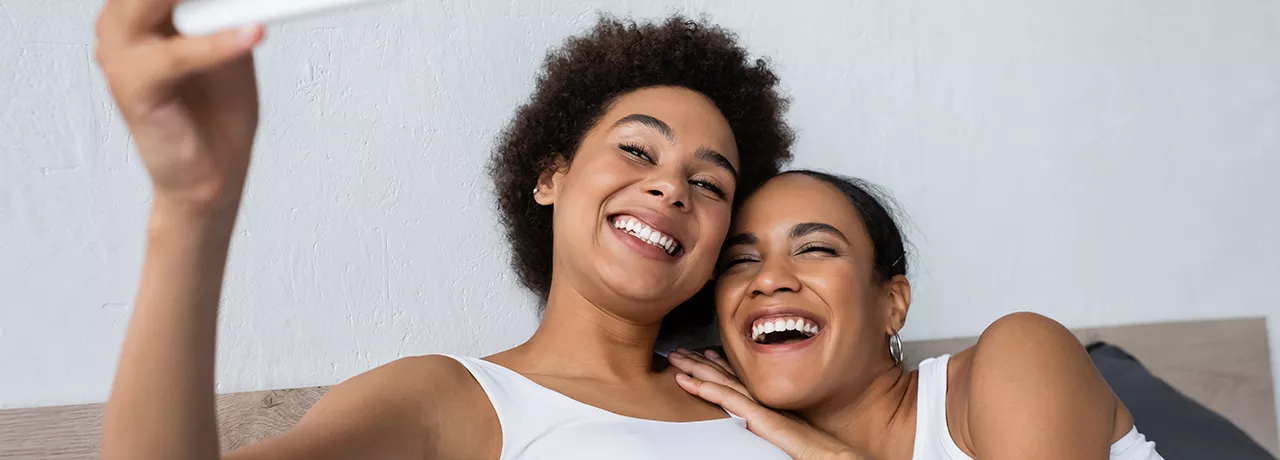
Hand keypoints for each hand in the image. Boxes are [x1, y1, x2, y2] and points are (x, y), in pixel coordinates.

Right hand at [95, 0, 264, 212]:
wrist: (214, 172)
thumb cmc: (216, 105)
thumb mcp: (228, 34)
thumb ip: (224, 5)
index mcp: (138, 6)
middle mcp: (119, 20)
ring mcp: (118, 51)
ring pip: (157, 2)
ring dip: (211, 3)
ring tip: (247, 6)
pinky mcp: (132, 85)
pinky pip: (179, 55)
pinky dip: (219, 44)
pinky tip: (253, 34)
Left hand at [669, 349, 874, 459]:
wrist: (830, 455)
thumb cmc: (813, 447)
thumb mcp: (785, 430)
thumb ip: (769, 422)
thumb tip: (757, 421)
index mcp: (766, 402)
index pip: (736, 380)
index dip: (717, 365)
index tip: (702, 354)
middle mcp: (760, 399)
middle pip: (724, 376)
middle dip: (700, 362)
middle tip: (679, 352)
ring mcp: (758, 406)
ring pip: (721, 382)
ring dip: (696, 370)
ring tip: (676, 360)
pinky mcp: (758, 417)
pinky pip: (728, 400)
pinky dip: (708, 390)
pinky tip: (691, 383)